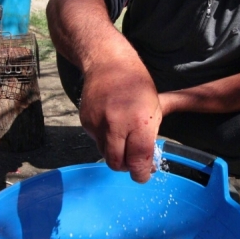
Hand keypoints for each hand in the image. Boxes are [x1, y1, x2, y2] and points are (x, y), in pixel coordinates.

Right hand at [81, 57, 161, 182]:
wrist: (108, 63)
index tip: (143, 175)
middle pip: (117, 163)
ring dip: (116, 153)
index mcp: (138, 122)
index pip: (138, 160)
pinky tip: (112, 125)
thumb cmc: (138, 84)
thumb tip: (147, 162)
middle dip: (126, 167)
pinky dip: (105, 140)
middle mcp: (115, 125)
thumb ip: (149, 136)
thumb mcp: (154, 108)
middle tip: (134, 163)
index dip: (141, 173)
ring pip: (105, 154)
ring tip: (124, 140)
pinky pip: (96, 141)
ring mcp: (97, 124)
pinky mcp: (85, 122)